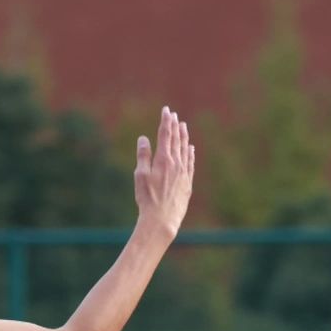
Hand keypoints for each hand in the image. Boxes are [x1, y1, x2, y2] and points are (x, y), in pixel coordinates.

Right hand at [133, 105, 193, 240]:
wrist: (162, 220)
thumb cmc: (147, 199)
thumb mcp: (140, 176)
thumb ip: (143, 155)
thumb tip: (143, 138)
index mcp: (163, 159)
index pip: (165, 134)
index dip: (166, 121)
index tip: (166, 110)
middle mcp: (176, 163)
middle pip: (176, 140)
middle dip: (174, 126)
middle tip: (174, 115)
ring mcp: (184, 173)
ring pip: (185, 150)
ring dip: (184, 137)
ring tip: (183, 126)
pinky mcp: (187, 184)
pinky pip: (191, 164)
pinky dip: (190, 154)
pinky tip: (191, 148)